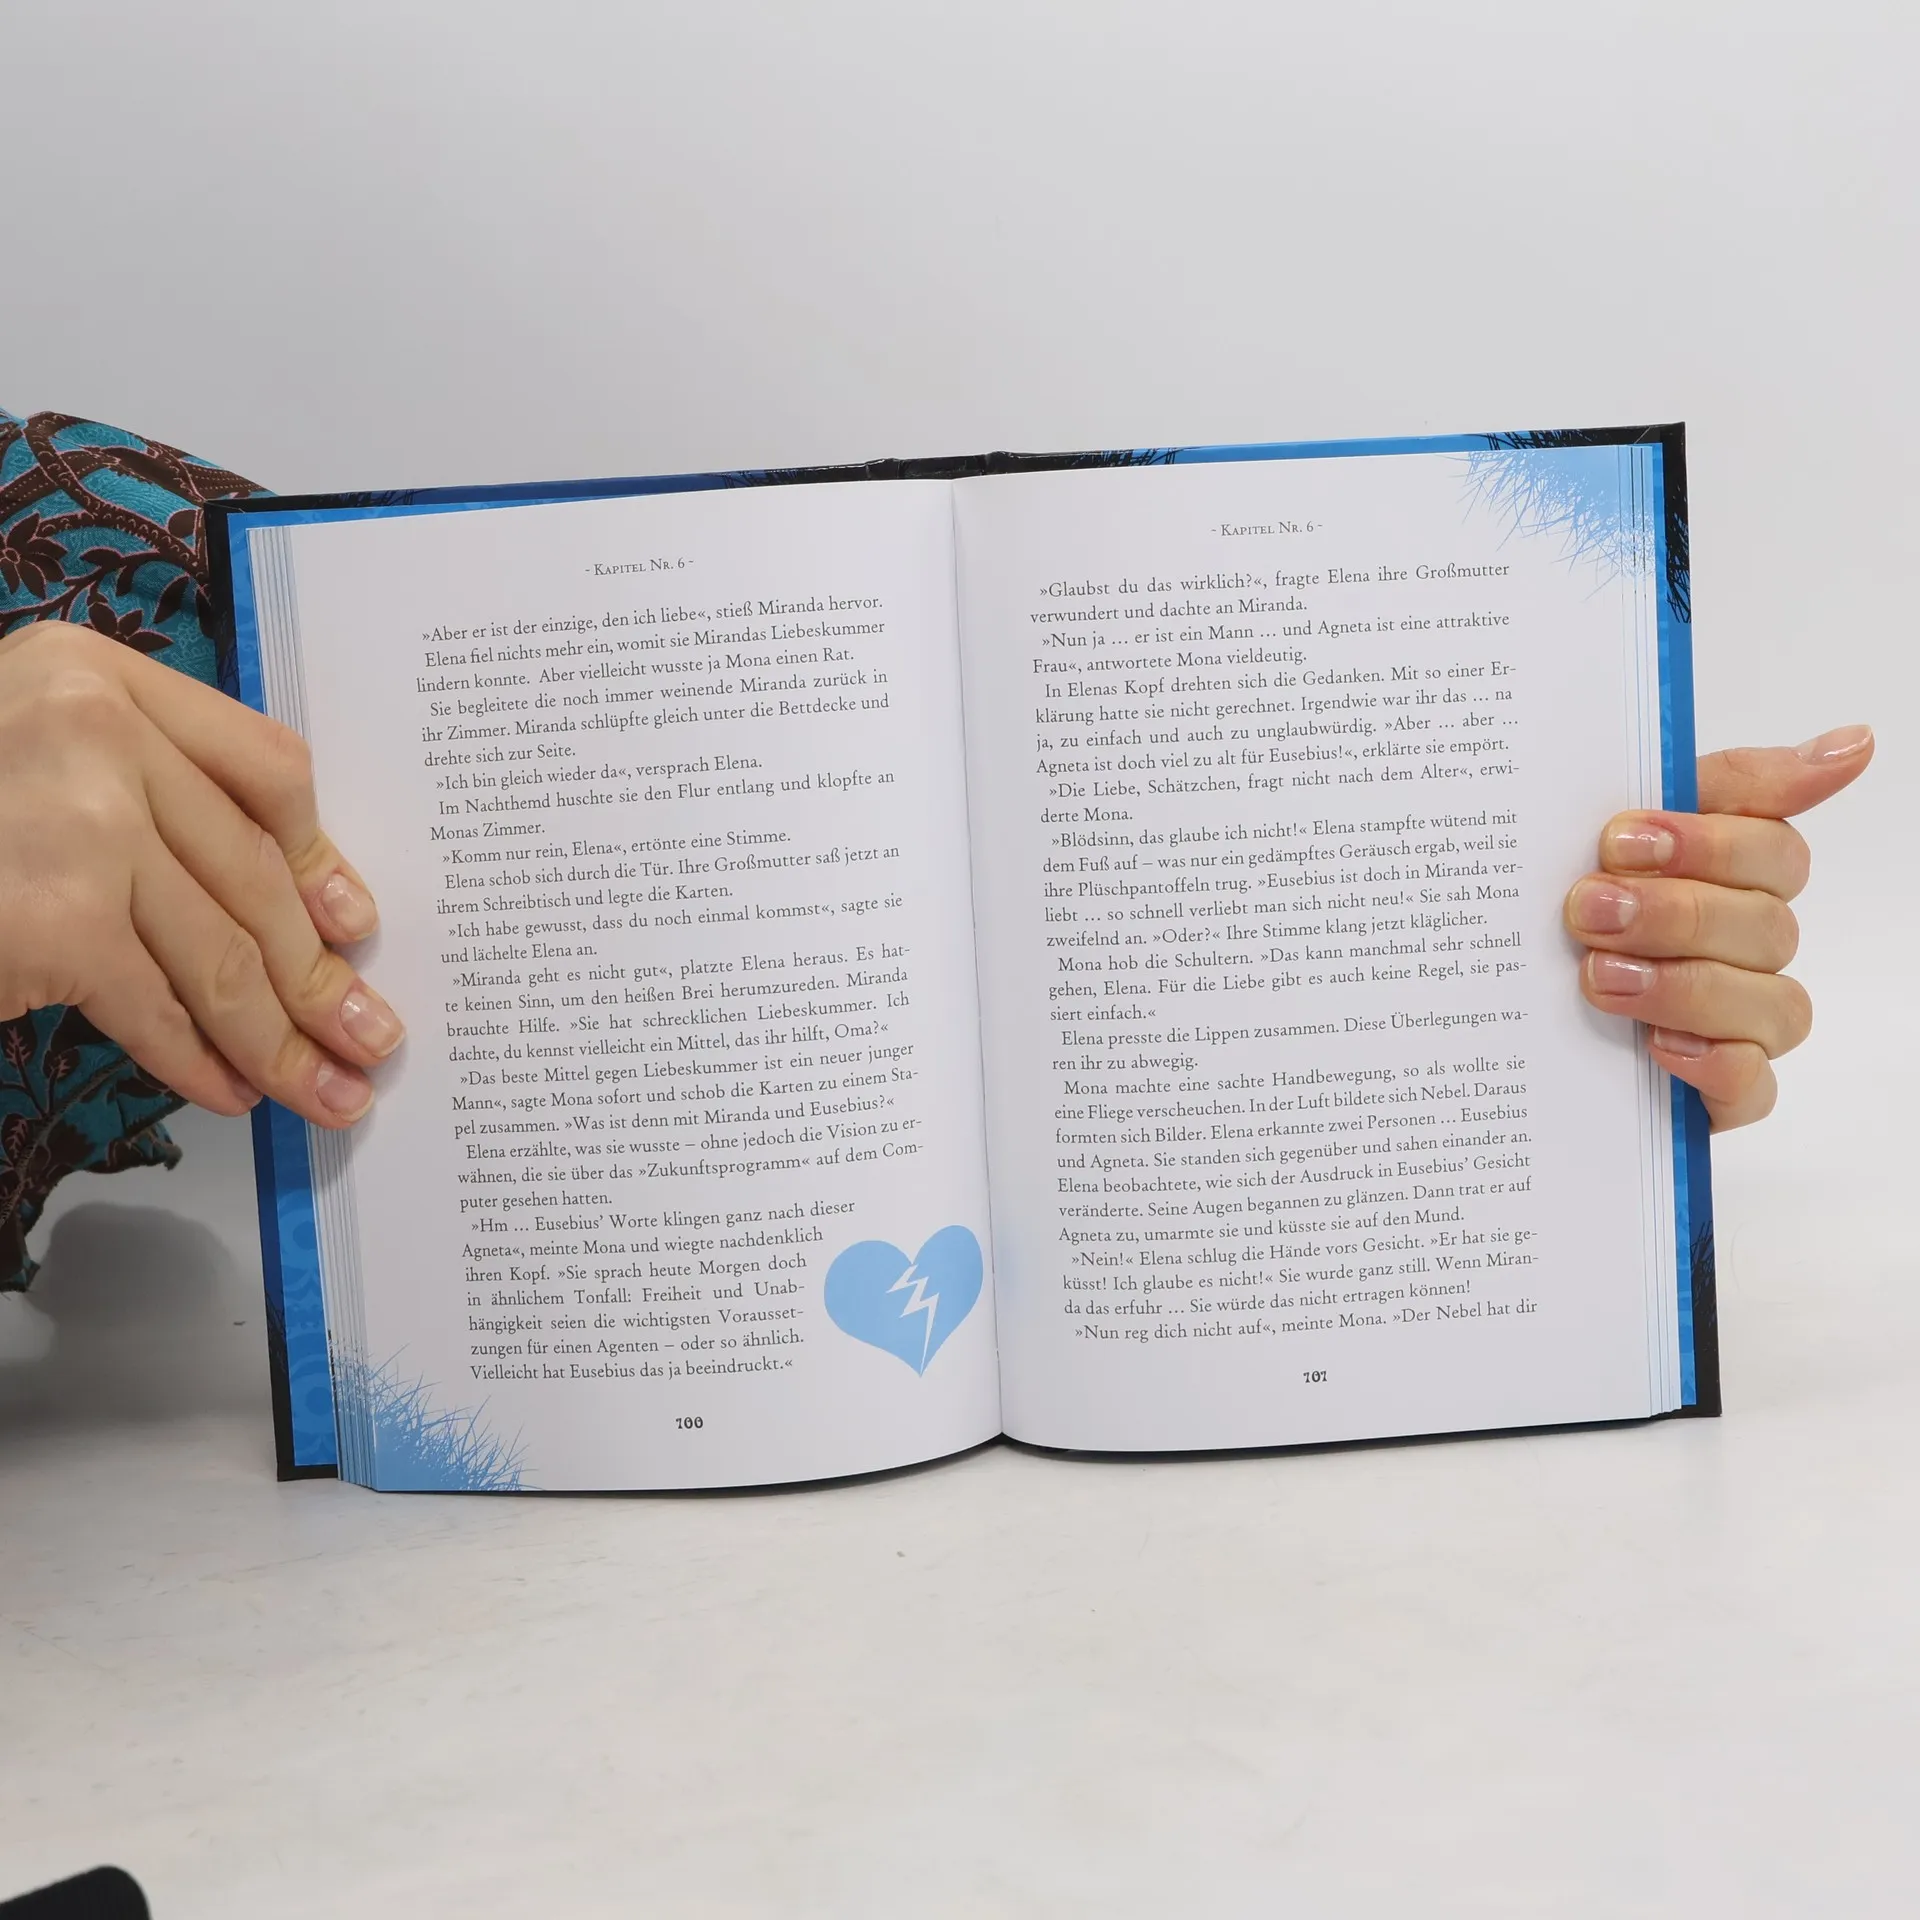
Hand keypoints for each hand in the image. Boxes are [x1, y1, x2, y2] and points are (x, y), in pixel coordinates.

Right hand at [0, 620, 401, 1125]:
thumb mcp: (27, 754)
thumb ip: (138, 789)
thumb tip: (296, 906)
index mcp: (92, 671)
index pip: (262, 764)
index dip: (318, 855)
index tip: (353, 922)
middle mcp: (92, 729)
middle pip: (252, 874)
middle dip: (320, 977)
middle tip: (372, 1040)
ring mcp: (75, 821)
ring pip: (221, 950)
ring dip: (281, 1038)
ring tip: (329, 1091)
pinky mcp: (52, 917)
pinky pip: (155, 1003)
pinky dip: (199, 1058)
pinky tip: (231, 1091)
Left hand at [1564, 725, 1872, 1131]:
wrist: (1488, 1003)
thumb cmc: (1563, 900)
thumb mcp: (1603, 823)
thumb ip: (1719, 783)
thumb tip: (1855, 742)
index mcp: (1733, 872)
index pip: (1772, 847)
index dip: (1706, 842)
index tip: (1623, 837)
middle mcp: (1750, 944)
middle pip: (1764, 924)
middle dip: (1674, 913)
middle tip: (1589, 909)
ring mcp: (1743, 1020)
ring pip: (1771, 1003)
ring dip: (1684, 985)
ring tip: (1598, 976)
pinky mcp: (1721, 1090)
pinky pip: (1753, 1087)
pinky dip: (1713, 1064)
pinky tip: (1658, 1046)